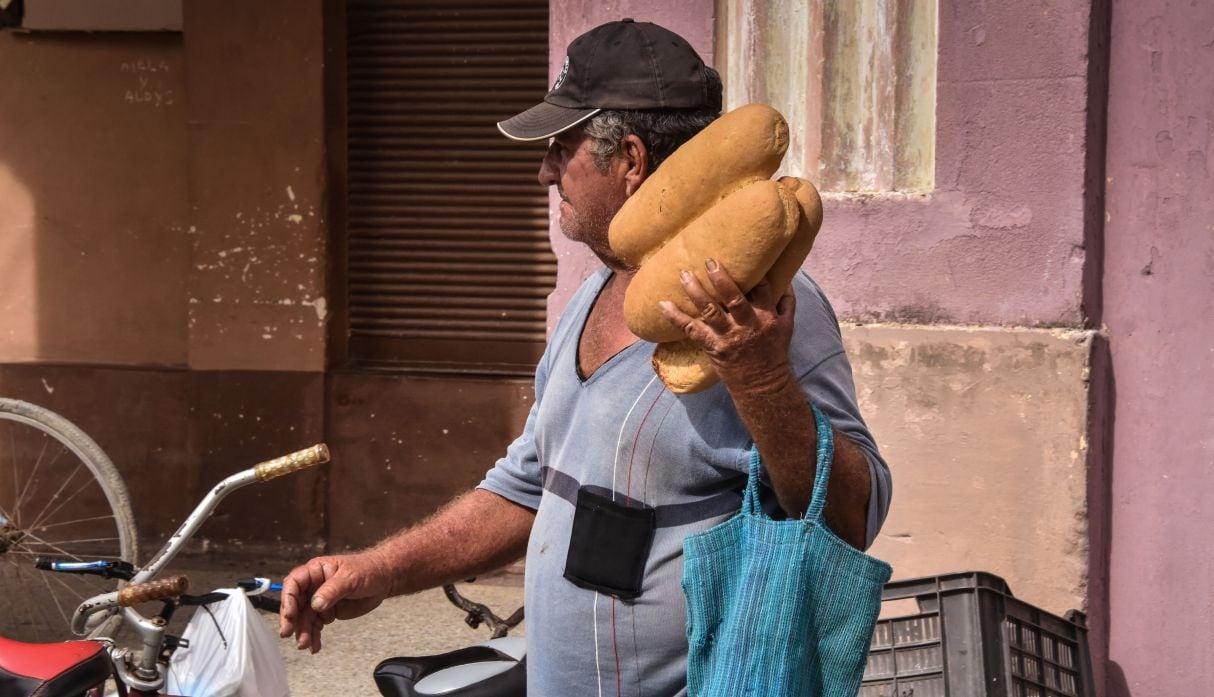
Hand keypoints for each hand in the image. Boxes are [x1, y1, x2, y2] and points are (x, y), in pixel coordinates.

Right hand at [278, 550, 391, 652]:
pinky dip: (314, 636)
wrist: (383, 580)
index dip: (289, 598)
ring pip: (304, 618)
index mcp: (316, 571)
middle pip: (295, 603)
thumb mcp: (350, 578)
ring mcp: (319, 600)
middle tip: (287, 633)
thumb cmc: (367, 570)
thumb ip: (332, 590)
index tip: (290, 614)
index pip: (294, 583)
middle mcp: (313, 585)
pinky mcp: (327, 612)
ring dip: (303, 631)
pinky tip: (315, 647)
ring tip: (305, 645)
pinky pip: (315, 625)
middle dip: (291, 619)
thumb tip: (315, 604)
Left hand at [658, 259, 795, 390]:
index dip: (753, 271)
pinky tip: (663, 304)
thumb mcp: (787, 326)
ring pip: (710, 311)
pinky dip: (676, 317)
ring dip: (695, 291)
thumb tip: (784, 277)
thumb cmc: (774, 352)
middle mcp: (748, 324)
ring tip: (684, 274)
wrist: (763, 386)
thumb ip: (786, 301)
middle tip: (709, 260)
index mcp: (767, 316)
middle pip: (734, 297)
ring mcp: (729, 336)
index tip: (743, 254)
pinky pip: (692, 330)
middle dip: (721, 278)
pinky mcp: (713, 347)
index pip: (762, 288)